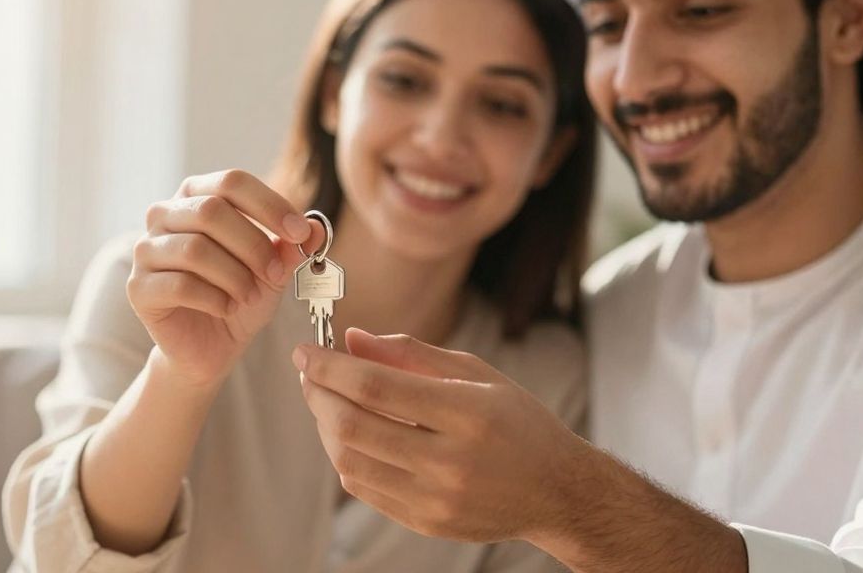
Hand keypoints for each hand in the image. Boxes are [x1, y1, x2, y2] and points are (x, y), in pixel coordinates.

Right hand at [129, 169, 323, 388]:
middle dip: (253, 245)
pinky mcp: (138, 287)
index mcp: (196, 195)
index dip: (269, 204)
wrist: (211, 345)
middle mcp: (163, 214)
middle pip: (210, 211)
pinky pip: (180, 285)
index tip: (299, 232)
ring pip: (195, 249)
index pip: (231, 182)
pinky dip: (214, 298)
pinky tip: (226, 308)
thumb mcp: (274, 268)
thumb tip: (314, 227)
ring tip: (249, 295)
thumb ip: (291, 246)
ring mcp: (145, 250)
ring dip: (235, 276)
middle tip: (276, 274)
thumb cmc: (240, 295)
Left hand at [293, 328, 587, 544]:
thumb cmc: (518, 423)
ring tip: (326, 402)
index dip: (330, 367)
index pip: (376, 387)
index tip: (306, 352)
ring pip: (349, 461)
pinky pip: (363, 489)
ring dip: (325, 427)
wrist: (556, 491)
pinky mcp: (425, 523)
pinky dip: (344, 457)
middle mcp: (450, 461)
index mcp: (467, 413)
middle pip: (353, 426)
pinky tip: (349, 434)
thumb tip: (351, 338)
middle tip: (309, 374)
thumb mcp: (477, 373)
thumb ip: (410, 354)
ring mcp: (436, 499)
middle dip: (317, 395)